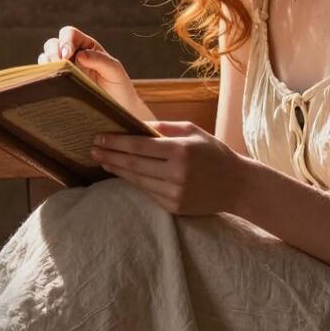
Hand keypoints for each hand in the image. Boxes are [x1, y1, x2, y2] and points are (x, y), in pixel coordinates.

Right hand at [39, 26, 144, 120]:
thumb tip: (79, 55)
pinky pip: (46, 76)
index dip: (65, 41)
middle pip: (53, 43)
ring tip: (55, 75)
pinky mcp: (60, 85)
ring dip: (46, 64)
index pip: (70, 34)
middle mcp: (73, 56)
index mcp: (87, 47)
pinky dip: (44, 77)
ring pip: (45, 59)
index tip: (67, 55)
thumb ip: (100, 60)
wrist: (119, 111)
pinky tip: (51, 83)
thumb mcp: (114, 71)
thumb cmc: (119, 89)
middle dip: (52, 51)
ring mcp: (65, 71)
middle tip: (58, 64)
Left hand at [89, 120, 246, 215]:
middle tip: (92, 149)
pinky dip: (134, 182)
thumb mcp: (193, 131)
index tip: (99, 137)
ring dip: (117, 170)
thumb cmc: (214, 153)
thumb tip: (135, 124)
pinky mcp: (174, 206)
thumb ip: (164, 128)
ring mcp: (174, 192)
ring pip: (137, 180)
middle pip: (133, 164)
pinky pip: (148, 192)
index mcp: (180, 150)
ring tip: (102, 160)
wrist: (237, 185)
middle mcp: (176, 173)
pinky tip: (123, 174)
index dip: (116, 142)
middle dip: (110, 155)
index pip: (139, 145)